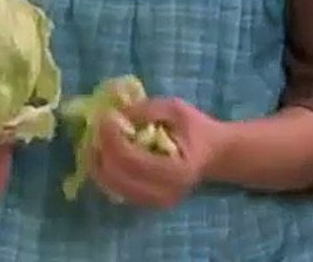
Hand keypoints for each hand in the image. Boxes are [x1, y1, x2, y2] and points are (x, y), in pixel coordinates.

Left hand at [91, 97, 227, 208]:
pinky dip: (105, 171)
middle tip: (96, 128)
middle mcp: (164, 194)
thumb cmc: (197, 129)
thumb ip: (146, 110)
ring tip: (98, 140)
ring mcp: (155, 202)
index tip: (105, 118)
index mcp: (176, 172)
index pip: (131, 160)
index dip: (112, 139)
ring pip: (111, 186)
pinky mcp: (148, 203)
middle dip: (100, 151)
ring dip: (98, 162)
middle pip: (116, 177)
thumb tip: (114, 115)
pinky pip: (116, 189)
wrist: (215, 154)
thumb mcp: (176, 109)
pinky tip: (106, 154)